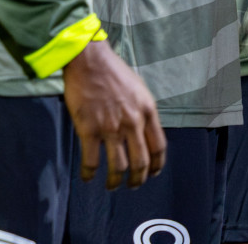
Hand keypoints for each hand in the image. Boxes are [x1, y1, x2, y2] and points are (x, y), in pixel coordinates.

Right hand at [62, 39, 165, 188]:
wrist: (90, 61)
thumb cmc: (114, 73)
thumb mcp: (140, 90)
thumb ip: (143, 112)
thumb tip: (145, 133)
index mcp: (148, 111)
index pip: (159, 147)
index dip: (157, 165)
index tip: (153, 173)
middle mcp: (133, 122)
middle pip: (141, 162)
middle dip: (138, 179)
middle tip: (133, 186)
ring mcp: (111, 127)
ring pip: (118, 167)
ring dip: (115, 181)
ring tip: (112, 186)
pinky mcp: (89, 129)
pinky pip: (91, 161)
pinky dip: (90, 174)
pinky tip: (88, 178)